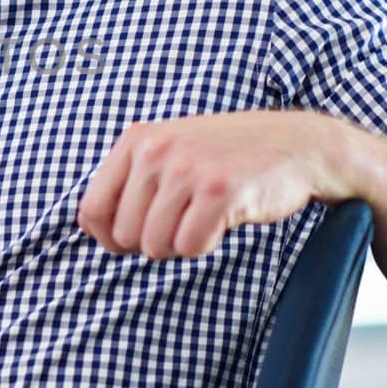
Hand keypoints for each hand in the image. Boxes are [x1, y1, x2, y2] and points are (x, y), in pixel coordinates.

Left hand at [76, 110, 355, 259]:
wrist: (296, 145)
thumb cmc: (227, 157)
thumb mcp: (169, 152)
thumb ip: (132, 182)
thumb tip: (97, 233)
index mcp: (136, 140)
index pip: (91, 209)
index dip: (108, 238)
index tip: (131, 241)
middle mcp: (155, 150)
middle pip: (124, 235)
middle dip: (152, 242)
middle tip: (184, 222)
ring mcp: (187, 168)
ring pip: (155, 245)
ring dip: (180, 244)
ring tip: (203, 217)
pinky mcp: (219, 190)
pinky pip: (190, 247)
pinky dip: (206, 245)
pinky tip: (224, 219)